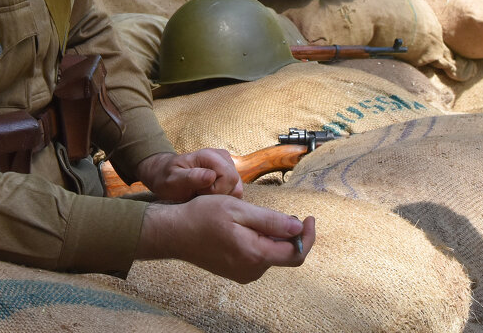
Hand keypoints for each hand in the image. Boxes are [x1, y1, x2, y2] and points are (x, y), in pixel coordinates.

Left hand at [135, 149, 243, 201]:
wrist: (164, 175)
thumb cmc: (166, 178)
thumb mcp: (172, 180)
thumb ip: (191, 178)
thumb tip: (211, 176)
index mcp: (209, 155)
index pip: (229, 178)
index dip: (216, 191)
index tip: (198, 192)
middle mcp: (222, 156)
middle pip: (235, 184)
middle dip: (219, 195)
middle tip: (199, 194)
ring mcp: (227, 164)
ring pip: (237, 188)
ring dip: (220, 196)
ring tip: (202, 193)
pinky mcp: (228, 173)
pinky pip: (234, 190)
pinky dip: (222, 196)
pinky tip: (207, 194)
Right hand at [136, 194, 314, 283]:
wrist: (173, 232)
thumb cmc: (202, 216)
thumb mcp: (238, 209)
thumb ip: (271, 220)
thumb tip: (298, 227)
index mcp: (255, 255)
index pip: (296, 253)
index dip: (308, 236)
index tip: (308, 217)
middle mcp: (252, 271)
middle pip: (284, 254)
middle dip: (289, 234)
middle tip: (282, 213)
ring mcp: (243, 274)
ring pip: (270, 255)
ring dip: (272, 237)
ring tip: (255, 218)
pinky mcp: (235, 272)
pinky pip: (257, 258)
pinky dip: (260, 243)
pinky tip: (245, 228)